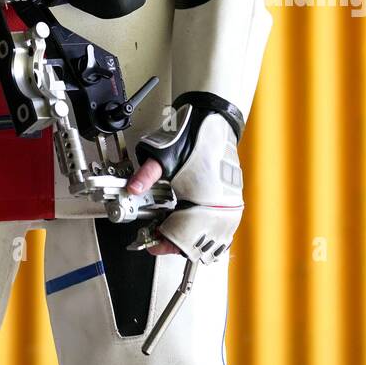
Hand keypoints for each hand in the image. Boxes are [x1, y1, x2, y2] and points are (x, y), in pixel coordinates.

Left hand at [125, 110, 243, 262]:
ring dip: (192, 238)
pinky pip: (223, 228)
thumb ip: (146, 175)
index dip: (165, 242)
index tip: (153, 244)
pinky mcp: (233, 200)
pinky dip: (206, 232)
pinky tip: (193, 225)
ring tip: (173, 230)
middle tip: (159, 237)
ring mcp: (230, 205)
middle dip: (176, 241)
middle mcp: (221, 207)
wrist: (214, 120)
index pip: (183, 235)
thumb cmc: (195, 137)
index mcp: (205, 200)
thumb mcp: (164, 156)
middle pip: (197, 242)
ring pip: (211, 238)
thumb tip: (132, 188)